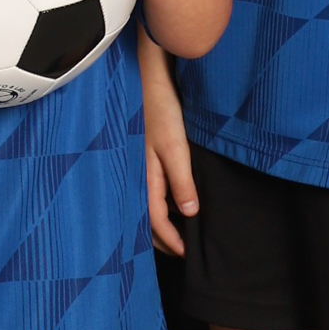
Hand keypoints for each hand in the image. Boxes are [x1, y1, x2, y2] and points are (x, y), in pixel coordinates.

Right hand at [140, 39, 199, 254]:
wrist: (148, 75)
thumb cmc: (162, 110)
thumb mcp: (176, 148)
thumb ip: (182, 181)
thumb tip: (190, 214)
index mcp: (144, 176)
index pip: (155, 221)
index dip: (170, 242)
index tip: (187, 254)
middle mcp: (137, 173)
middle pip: (145, 217)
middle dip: (161, 238)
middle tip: (181, 249)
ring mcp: (138, 162)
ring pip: (146, 202)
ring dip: (160, 220)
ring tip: (178, 229)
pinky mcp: (143, 151)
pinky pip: (149, 186)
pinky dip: (159, 200)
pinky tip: (172, 198)